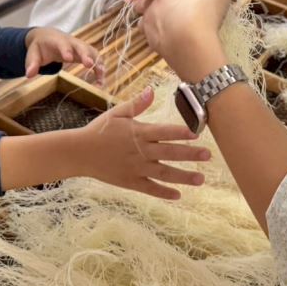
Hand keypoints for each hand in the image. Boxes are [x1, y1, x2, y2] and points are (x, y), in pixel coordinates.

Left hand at [24, 28, 101, 80]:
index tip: (69, 58)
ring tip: (101, 77)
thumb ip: (31, 64)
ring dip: (97, 63)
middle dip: (86, 54)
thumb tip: (29, 74)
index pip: (62, 43)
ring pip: (92, 52)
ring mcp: (80, 46)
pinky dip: (99, 68)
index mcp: (57, 40)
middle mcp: (72, 42)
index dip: (66, 50)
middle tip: (90, 64)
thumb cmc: (40, 46)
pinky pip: (96, 59)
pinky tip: (100, 82)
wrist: (48, 37)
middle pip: (81, 46)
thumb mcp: (33, 54)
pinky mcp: (85, 53)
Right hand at [76, 89, 210, 198]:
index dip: (180, 133)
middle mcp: (140, 151)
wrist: (79, 152)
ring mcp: (136, 168)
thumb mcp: (117, 113)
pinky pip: (149, 188)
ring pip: (163, 173)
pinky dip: (163, 192)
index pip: (163, 132)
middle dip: (189, 155)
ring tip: (201, 179)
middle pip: (169, 153)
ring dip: (183, 177)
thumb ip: (136, 105)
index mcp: (138, 133)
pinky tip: (178, 195)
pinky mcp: (130, 181)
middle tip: (207, 156)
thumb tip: (151, 91)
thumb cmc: (99, 130)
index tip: (196, 134)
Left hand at [136, 0, 232, 80]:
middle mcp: (150, 6)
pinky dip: (163, 36)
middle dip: (160, 0)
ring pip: (147, 19)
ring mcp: (148, 27)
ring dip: (158, 19)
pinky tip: (177, 38)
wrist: (193, 49)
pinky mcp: (153, 46)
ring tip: (177, 23)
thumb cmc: (203, 13)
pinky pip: (154, 37)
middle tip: (180, 4)